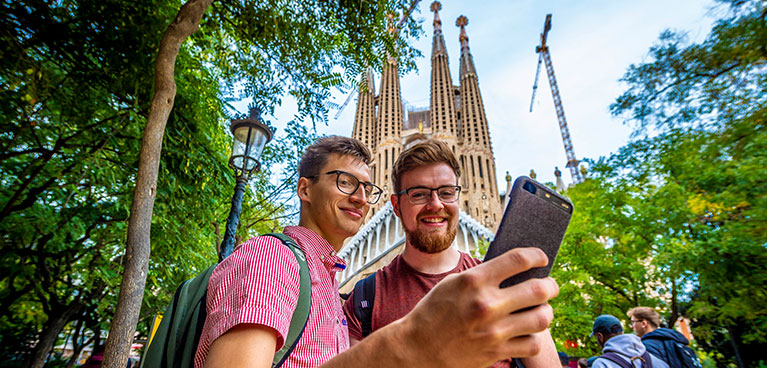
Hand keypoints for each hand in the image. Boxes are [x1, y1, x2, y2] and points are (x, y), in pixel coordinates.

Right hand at [396, 247, 558, 367]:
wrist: (417, 347)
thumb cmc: (434, 312)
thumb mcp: (453, 283)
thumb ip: (483, 275)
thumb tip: (515, 268)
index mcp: (474, 281)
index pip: (519, 259)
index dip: (537, 256)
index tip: (541, 258)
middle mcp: (487, 304)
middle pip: (539, 289)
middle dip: (551, 285)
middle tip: (549, 286)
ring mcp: (494, 330)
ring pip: (542, 318)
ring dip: (546, 312)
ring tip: (540, 309)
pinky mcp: (496, 352)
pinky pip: (532, 344)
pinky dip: (533, 337)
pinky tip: (527, 332)